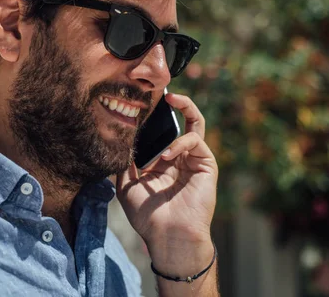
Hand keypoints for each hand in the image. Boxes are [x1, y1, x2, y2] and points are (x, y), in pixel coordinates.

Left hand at [116, 92, 217, 273]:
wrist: (168, 235)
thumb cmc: (147, 215)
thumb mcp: (126, 185)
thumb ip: (125, 161)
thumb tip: (122, 138)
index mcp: (163, 161)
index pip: (162, 131)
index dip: (156, 117)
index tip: (144, 102)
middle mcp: (180, 157)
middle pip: (184, 121)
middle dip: (178, 103)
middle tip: (166, 92)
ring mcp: (194, 160)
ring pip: (195, 124)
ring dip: (182, 112)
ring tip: (170, 104)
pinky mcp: (206, 164)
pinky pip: (195, 141)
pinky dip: (180, 143)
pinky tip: (167, 156)